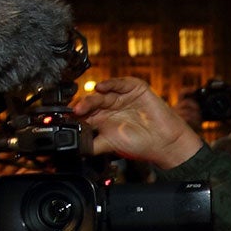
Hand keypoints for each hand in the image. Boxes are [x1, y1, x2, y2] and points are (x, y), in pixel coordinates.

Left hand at [73, 79, 204, 169]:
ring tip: (84, 105)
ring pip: (102, 94)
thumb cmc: (139, 145)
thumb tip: (74, 147)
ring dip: (92, 98)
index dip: (75, 116)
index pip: (85, 114)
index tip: (67, 119)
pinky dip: (110, 84)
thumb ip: (91, 145)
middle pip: (91, 102)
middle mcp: (109, 107)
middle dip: (81, 107)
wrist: (163, 142)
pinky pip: (120, 83)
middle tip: (75, 112)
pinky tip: (101, 88)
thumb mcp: (109, 146)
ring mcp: (121, 97)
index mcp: (102, 119)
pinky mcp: (134, 89)